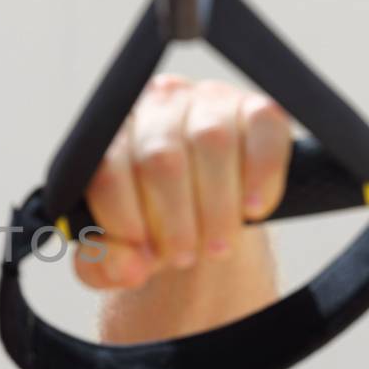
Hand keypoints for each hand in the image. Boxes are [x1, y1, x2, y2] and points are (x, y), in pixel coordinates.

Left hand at [73, 74, 292, 290]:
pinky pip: (262, 130)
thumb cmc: (153, 228)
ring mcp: (207, 100)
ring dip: (217, 206)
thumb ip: (105, 265)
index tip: (144, 255)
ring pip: (212, 143)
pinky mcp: (255, 107)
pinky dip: (261, 174)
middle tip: (185, 258)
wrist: (204, 219)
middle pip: (161, 158)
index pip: (107, 168)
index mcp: (110, 135)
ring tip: (218, 248)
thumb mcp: (120, 254)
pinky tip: (253, 210)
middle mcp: (155, 105)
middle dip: (175, 220)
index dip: (125, 217)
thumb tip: (129, 268)